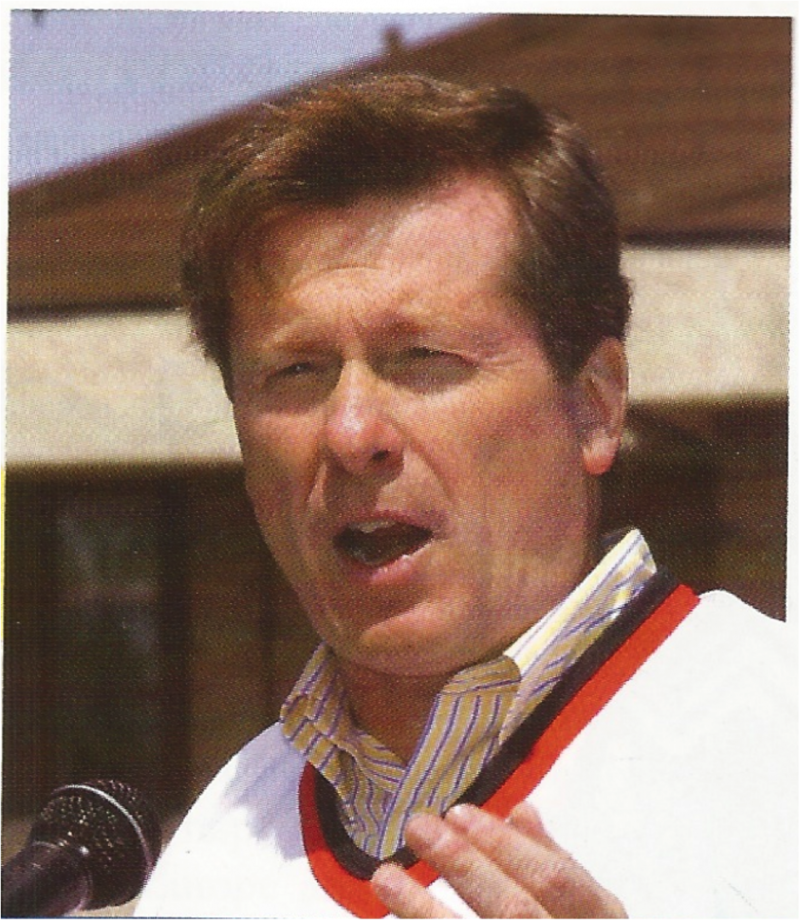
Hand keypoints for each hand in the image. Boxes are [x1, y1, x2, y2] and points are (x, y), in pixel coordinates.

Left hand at [371, 802, 626, 919]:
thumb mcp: (590, 910)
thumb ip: (559, 867)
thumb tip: (520, 812)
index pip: (554, 879)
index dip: (506, 846)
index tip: (458, 813)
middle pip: (514, 912)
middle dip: (464, 866)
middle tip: (418, 827)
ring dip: (425, 910)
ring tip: (385, 876)